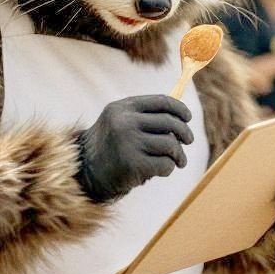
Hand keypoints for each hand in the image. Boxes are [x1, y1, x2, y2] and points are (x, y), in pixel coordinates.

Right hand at [75, 95, 192, 202]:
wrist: (85, 172)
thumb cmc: (110, 146)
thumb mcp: (120, 121)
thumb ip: (145, 115)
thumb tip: (180, 114)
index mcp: (123, 107)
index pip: (161, 101)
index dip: (180, 109)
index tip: (187, 118)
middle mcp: (125, 122)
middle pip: (170, 122)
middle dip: (185, 133)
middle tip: (189, 141)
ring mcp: (128, 143)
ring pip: (170, 144)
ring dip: (179, 155)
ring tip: (179, 161)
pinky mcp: (133, 164)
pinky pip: (165, 164)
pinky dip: (169, 168)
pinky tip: (164, 170)